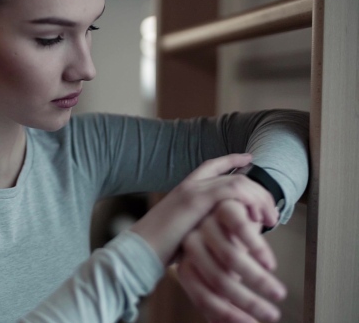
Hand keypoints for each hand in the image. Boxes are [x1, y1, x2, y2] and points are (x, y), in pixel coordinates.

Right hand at [130, 153, 277, 264]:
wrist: (139, 251)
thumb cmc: (158, 250)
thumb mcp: (183, 234)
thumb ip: (200, 229)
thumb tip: (218, 238)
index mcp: (184, 191)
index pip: (211, 166)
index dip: (231, 160)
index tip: (248, 159)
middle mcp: (189, 186)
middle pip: (233, 175)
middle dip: (258, 190)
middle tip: (271, 212)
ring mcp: (193, 190)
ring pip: (238, 182)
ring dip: (260, 198)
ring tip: (270, 219)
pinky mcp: (197, 199)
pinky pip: (234, 190)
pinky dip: (251, 201)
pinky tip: (258, 218)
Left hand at [178, 199, 285, 322]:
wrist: (233, 210)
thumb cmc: (226, 248)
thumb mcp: (220, 274)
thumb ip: (220, 298)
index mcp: (187, 263)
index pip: (202, 294)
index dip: (227, 313)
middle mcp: (193, 243)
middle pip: (218, 278)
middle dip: (248, 301)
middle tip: (271, 314)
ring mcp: (207, 224)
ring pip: (231, 256)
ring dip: (258, 279)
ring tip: (277, 292)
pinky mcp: (224, 206)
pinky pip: (240, 227)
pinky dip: (259, 247)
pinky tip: (270, 262)